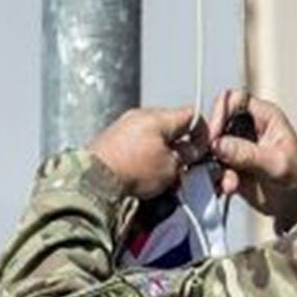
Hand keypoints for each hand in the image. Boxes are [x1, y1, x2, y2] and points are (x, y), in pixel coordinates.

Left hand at [87, 106, 209, 199]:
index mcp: (158, 117)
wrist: (94, 181)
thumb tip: (191, 151)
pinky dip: (143, 152)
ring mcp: (123, 125)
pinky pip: (135, 141)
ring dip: (160, 148)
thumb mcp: (170, 168)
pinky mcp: (111, 138)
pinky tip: (141, 170)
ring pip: (153, 133)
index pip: (191, 115)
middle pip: (171, 123)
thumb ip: (185, 156)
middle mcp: (139, 115)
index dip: (201, 133)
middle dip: (179, 142)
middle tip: (182, 164)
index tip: (201, 150)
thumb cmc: (130, 172)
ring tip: (159, 171)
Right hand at [205, 89, 296, 225]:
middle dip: (211, 143)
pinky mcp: (230, 167)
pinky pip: (212, 168)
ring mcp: (237, 148)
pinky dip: (215, 179)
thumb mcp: (276, 163)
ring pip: (211, 148)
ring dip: (214, 167)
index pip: (234, 99)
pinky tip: (227, 189)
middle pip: (217, 123)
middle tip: (212, 162)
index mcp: (264, 116)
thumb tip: (218, 144)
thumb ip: (247, 153)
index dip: (220, 112)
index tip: (214, 136)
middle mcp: (247, 128)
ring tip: (229, 184)